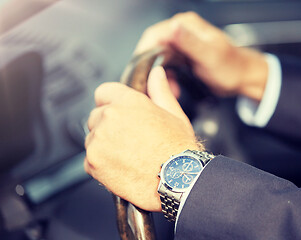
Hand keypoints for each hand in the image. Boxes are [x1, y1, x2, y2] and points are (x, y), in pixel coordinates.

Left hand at [84, 67, 201, 211]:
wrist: (177, 180)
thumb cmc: (178, 149)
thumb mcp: (174, 114)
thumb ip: (159, 91)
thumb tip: (156, 73)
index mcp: (127, 102)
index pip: (103, 92)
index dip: (111, 102)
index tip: (118, 113)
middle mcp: (109, 117)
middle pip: (96, 116)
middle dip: (108, 125)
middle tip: (129, 139)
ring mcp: (98, 141)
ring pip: (92, 138)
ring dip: (104, 145)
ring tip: (128, 155)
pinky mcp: (93, 163)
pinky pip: (90, 160)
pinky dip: (101, 164)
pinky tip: (122, 167)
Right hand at [135, 12, 267, 100]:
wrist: (242, 77)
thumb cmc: (231, 67)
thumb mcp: (209, 55)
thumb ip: (190, 42)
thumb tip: (172, 28)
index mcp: (186, 26)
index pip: (154, 35)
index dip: (143, 54)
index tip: (139, 72)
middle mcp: (180, 32)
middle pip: (153, 48)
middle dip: (150, 69)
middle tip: (149, 86)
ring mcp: (180, 44)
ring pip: (158, 59)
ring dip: (158, 77)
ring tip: (165, 90)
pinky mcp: (182, 57)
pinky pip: (166, 67)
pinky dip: (166, 79)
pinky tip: (172, 89)